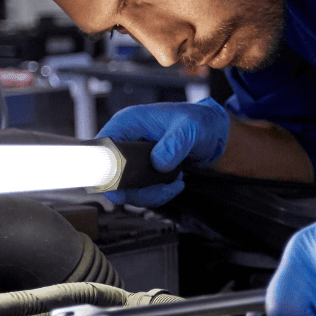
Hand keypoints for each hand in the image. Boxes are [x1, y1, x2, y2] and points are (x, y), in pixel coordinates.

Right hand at [95, 98, 230, 206]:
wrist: (213, 132)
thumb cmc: (199, 120)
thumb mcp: (190, 128)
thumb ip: (175, 144)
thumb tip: (159, 163)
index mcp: (128, 123)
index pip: (102, 149)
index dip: (105, 172)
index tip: (120, 189)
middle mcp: (126, 141)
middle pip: (111, 176)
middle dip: (135, 190)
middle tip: (160, 189)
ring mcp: (133, 158)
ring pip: (127, 189)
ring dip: (150, 194)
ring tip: (175, 183)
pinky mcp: (143, 171)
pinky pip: (140, 191)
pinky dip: (157, 194)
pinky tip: (175, 184)